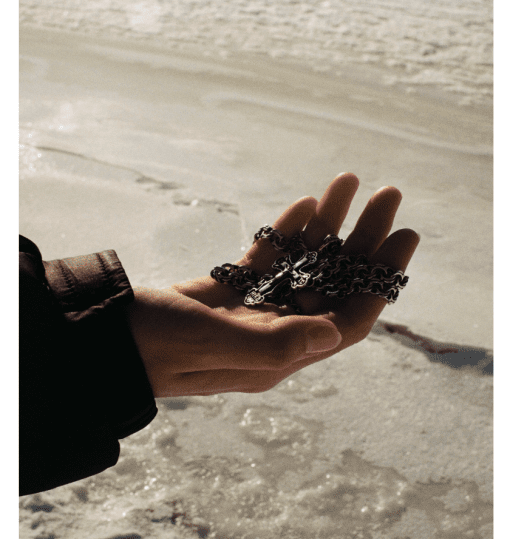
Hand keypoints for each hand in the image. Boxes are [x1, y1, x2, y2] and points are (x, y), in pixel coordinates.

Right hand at [127, 173, 418, 396]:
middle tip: (389, 196)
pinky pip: (268, 260)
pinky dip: (287, 233)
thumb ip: (273, 340)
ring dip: (330, 226)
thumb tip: (333, 333)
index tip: (405, 238)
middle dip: (364, 242)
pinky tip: (305, 204)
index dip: (381, 280)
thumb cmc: (149, 346)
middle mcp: (272, 335)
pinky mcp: (224, 294)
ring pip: (304, 265)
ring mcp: (249, 313)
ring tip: (350, 182)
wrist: (95, 343)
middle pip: (334, 284)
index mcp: (278, 355)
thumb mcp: (212, 342)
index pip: (348, 318)